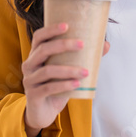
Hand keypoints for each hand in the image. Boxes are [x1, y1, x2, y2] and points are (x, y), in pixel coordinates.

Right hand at [21, 22, 90, 136]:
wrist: (44, 112)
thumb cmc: (57, 86)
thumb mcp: (69, 71)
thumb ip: (84, 58)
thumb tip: (105, 44)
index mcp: (36, 55)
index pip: (39, 37)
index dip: (51, 30)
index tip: (67, 25)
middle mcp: (30, 64)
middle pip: (43, 50)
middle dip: (63, 45)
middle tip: (82, 44)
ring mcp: (29, 80)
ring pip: (48, 71)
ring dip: (69, 70)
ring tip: (86, 71)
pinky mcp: (33, 95)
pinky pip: (49, 88)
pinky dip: (64, 85)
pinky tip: (77, 84)